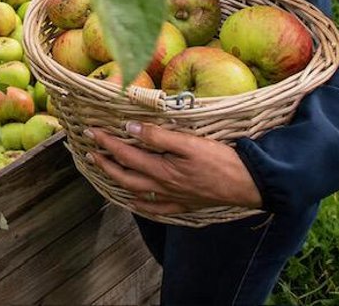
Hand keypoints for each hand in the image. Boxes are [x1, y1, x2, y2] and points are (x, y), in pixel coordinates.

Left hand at [84, 121, 262, 216]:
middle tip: (90, 152)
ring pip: (137, 193)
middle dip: (105, 163)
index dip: (106, 143)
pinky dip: (141, 205)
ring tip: (105, 171)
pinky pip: (156, 209)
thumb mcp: (189, 143)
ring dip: (117, 181)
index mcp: (162, 170)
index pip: (125, 155)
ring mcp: (173, 199)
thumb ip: (158, 136)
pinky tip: (135, 201)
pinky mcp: (185, 205)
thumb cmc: (220, 160)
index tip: (91, 132)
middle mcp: (162, 188)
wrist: (248, 184)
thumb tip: (130, 129)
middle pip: (125, 177)